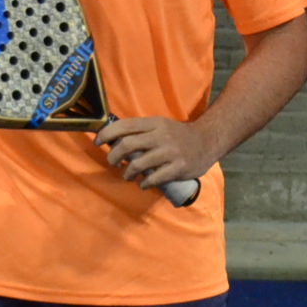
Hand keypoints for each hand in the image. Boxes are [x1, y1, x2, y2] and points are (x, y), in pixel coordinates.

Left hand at [97, 116, 220, 192]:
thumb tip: (113, 139)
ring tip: (128, 176)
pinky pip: (154, 178)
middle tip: (113, 162)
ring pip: (138, 164)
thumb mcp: (160, 125)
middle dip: (114, 156)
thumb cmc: (178, 135)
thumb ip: (141, 131)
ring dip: (127, 173)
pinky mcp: (178, 168)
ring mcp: (170, 152)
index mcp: (154, 123)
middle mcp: (160, 136)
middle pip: (127, 145)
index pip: (125, 125)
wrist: (208, 141)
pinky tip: (143, 184)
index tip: (97, 142)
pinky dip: (143, 183)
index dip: (107, 134)